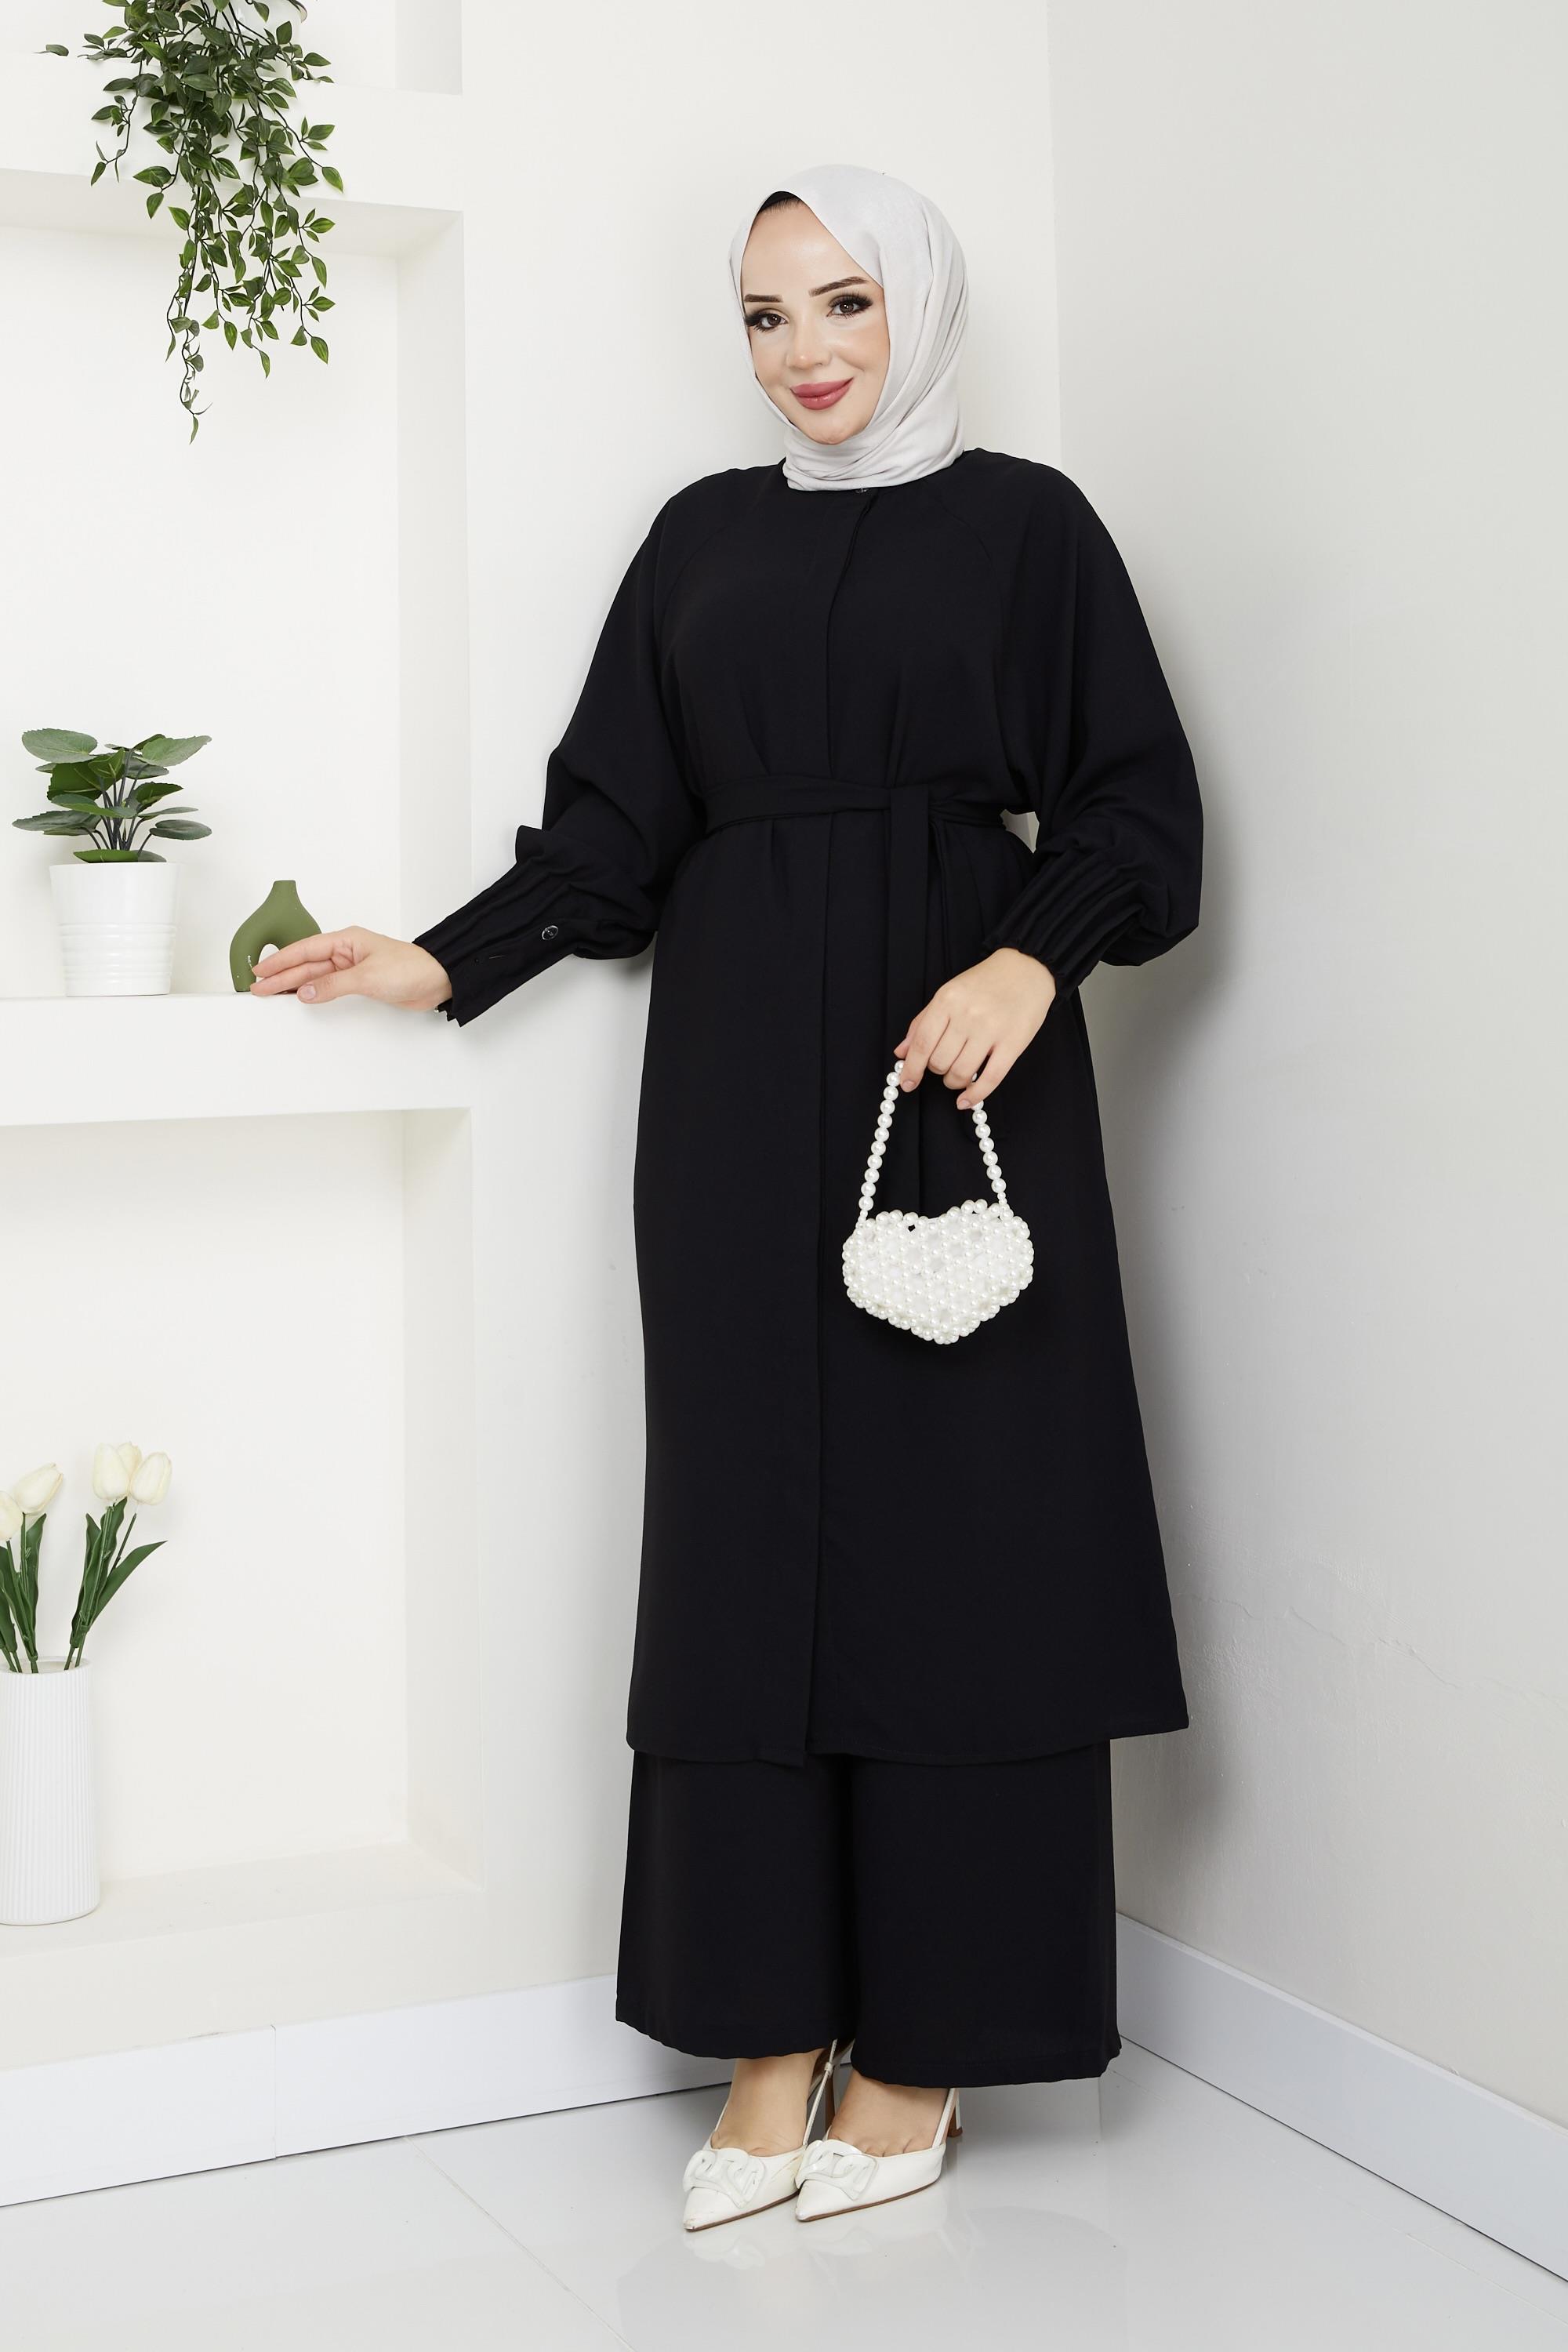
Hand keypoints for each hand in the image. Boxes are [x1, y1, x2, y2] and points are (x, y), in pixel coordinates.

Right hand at [248, 927, 452, 1011]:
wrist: (438, 980)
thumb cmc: (411, 968)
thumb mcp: (367, 977)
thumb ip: (333, 985)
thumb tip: (305, 992)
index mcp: (346, 940)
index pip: (304, 950)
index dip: (280, 962)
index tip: (261, 971)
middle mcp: (346, 952)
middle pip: (305, 964)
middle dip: (280, 976)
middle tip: (257, 988)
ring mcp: (351, 968)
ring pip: (314, 976)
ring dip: (293, 985)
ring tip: (269, 994)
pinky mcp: (359, 983)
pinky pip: (328, 986)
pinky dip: (312, 992)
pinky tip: (299, 998)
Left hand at [894, 947, 1056, 1107]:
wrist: (1025, 969)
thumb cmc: (985, 983)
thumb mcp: (948, 994)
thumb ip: (922, 1022)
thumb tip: (902, 1053)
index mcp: (947, 1000)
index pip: (922, 1043)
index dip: (912, 1068)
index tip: (907, 1083)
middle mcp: (967, 1015)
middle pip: (939, 1061)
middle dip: (937, 1070)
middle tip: (944, 1064)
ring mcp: (991, 1030)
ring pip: (961, 1073)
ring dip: (953, 1082)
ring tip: (957, 1075)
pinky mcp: (1013, 1044)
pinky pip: (990, 1079)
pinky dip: (975, 1095)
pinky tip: (966, 1100)